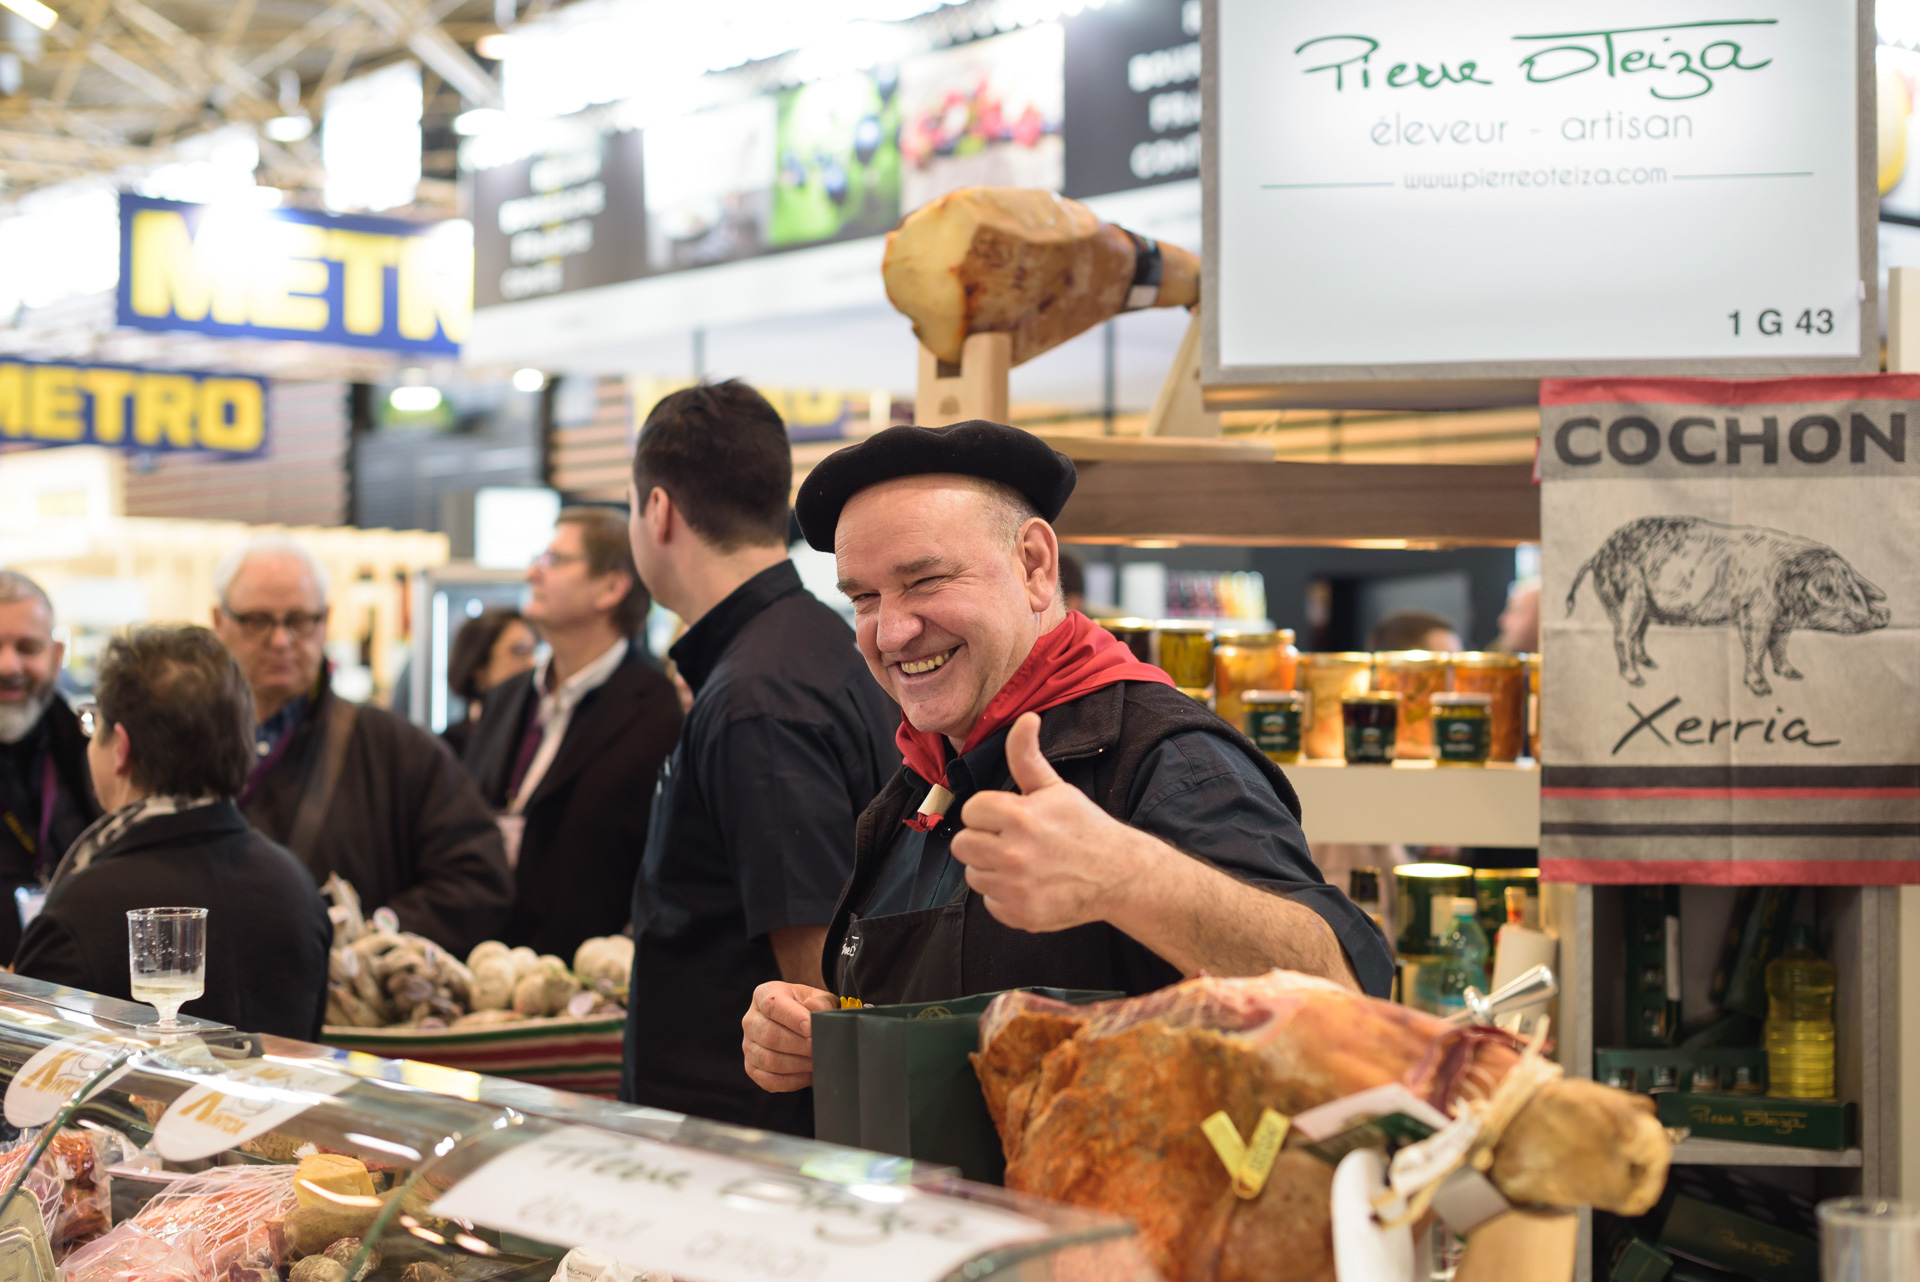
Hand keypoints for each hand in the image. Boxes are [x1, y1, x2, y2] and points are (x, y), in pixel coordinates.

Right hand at [742, 981, 836, 1091]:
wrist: (801, 1025)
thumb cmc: (809, 1009)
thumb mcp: (818, 998)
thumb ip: (820, 1002)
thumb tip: (815, 1010)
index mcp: (764, 995)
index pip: (772, 1005)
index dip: (792, 1017)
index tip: (811, 1028)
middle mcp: (751, 1020)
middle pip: (769, 1035)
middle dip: (799, 1045)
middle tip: (819, 1048)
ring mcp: (748, 1046)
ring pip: (769, 1060)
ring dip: (797, 1064)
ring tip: (817, 1061)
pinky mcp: (752, 1068)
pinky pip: (770, 1080)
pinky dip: (792, 1080)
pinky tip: (809, 1074)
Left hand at [952, 712, 1136, 932]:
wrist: (1118, 873)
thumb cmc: (1083, 827)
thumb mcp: (1054, 788)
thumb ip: (1026, 756)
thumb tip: (1025, 717)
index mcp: (1018, 816)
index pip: (970, 811)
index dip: (988, 813)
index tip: (1009, 818)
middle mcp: (1013, 852)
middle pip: (963, 845)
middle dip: (983, 841)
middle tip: (1012, 841)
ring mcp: (1016, 887)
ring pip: (973, 875)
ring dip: (992, 869)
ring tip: (1022, 863)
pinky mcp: (1021, 914)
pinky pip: (990, 903)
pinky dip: (1005, 897)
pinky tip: (1029, 885)